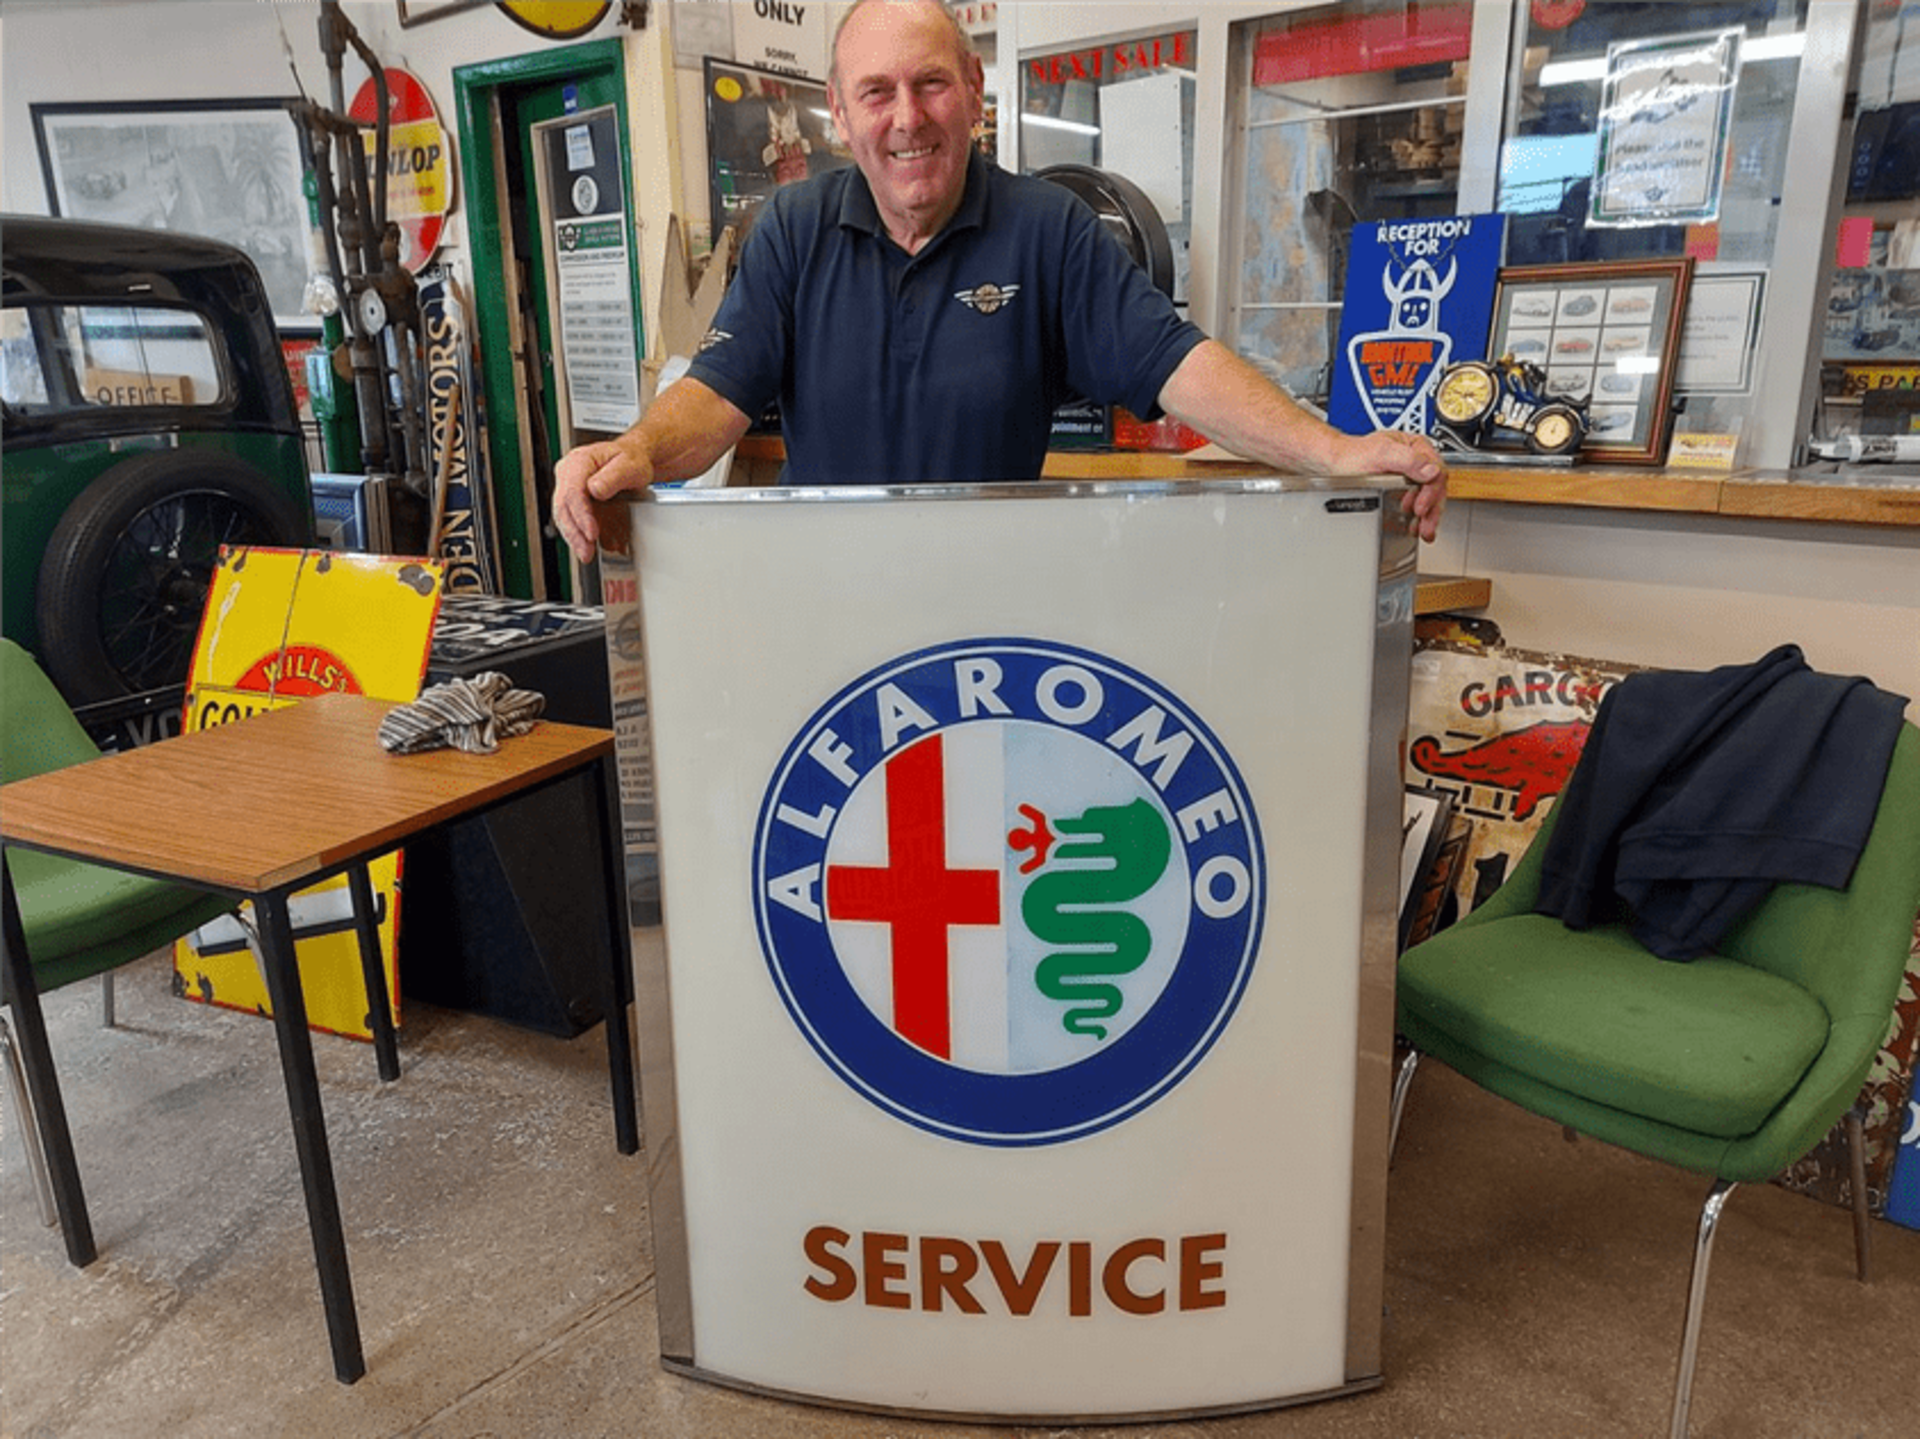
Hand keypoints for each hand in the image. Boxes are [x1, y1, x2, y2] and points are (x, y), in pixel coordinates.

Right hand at [553, 438, 652, 563]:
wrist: (634, 460)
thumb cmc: (631, 459)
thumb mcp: (630, 465)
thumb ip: (612, 477)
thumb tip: (594, 490)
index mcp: (578, 462)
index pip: (572, 491)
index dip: (581, 515)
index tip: (592, 532)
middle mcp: (569, 475)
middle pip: (563, 507)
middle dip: (575, 533)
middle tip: (587, 551)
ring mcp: (570, 488)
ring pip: (564, 517)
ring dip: (575, 538)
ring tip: (587, 554)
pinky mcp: (575, 502)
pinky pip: (573, 521)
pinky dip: (581, 536)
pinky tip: (590, 547)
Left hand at [1341, 429, 1447, 542]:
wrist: (1334, 462)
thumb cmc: (1352, 455)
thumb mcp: (1380, 454)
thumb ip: (1407, 459)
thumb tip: (1431, 470)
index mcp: (1416, 446)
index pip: (1437, 470)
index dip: (1431, 492)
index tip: (1421, 507)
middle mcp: (1417, 459)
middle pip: (1435, 486)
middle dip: (1432, 509)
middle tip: (1426, 526)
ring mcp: (1410, 474)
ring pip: (1429, 496)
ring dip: (1428, 515)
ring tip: (1423, 530)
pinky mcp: (1402, 486)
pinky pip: (1417, 501)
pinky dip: (1418, 515)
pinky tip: (1415, 525)